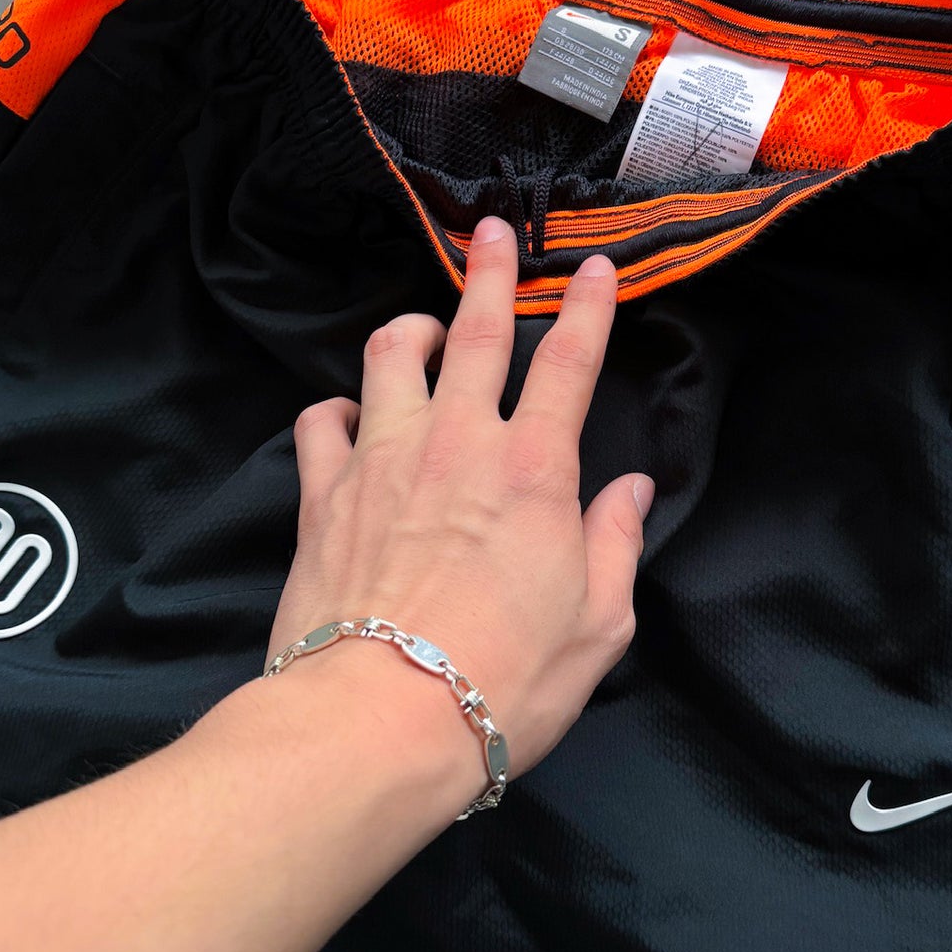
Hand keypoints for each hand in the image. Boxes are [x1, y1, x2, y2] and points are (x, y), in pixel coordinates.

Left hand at [265, 217, 653, 777]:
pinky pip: (321, 419)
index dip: (585, 308)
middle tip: (495, 230)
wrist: (379, 721)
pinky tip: (349, 417)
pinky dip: (339, 408)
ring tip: (422, 327)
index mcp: (535, 470)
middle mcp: (456, 443)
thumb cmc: (504, 682)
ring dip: (410, 329)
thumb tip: (630, 491)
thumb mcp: (598, 628)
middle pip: (475, 331)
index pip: (568, 364)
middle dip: (490, 272)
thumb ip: (615, 546)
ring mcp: (381, 460)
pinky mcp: (321, 494)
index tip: (592, 267)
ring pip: (389, 355)